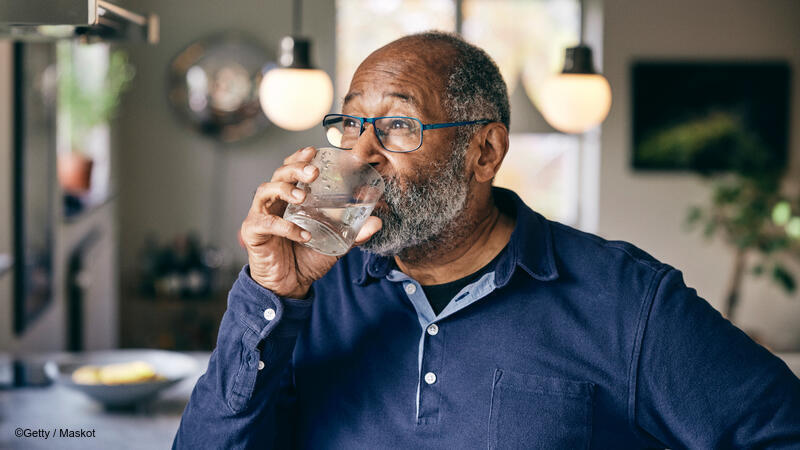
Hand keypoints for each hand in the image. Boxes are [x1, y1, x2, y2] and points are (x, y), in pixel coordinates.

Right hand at [240, 146, 382, 298]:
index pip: (291, 170)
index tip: (313, 151)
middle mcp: (274, 202)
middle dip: (295, 169)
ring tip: (302, 197)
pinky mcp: (253, 232)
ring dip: (285, 190)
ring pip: (266, 190)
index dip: (299, 158)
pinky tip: (302, 234)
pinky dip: (285, 226)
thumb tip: (377, 222)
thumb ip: (354, 233)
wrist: (289, 285)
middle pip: (279, 174)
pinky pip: (267, 223)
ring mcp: (260, 215)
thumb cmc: (306, 258)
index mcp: (290, 198)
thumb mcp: (334, 244)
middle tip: (313, 172)